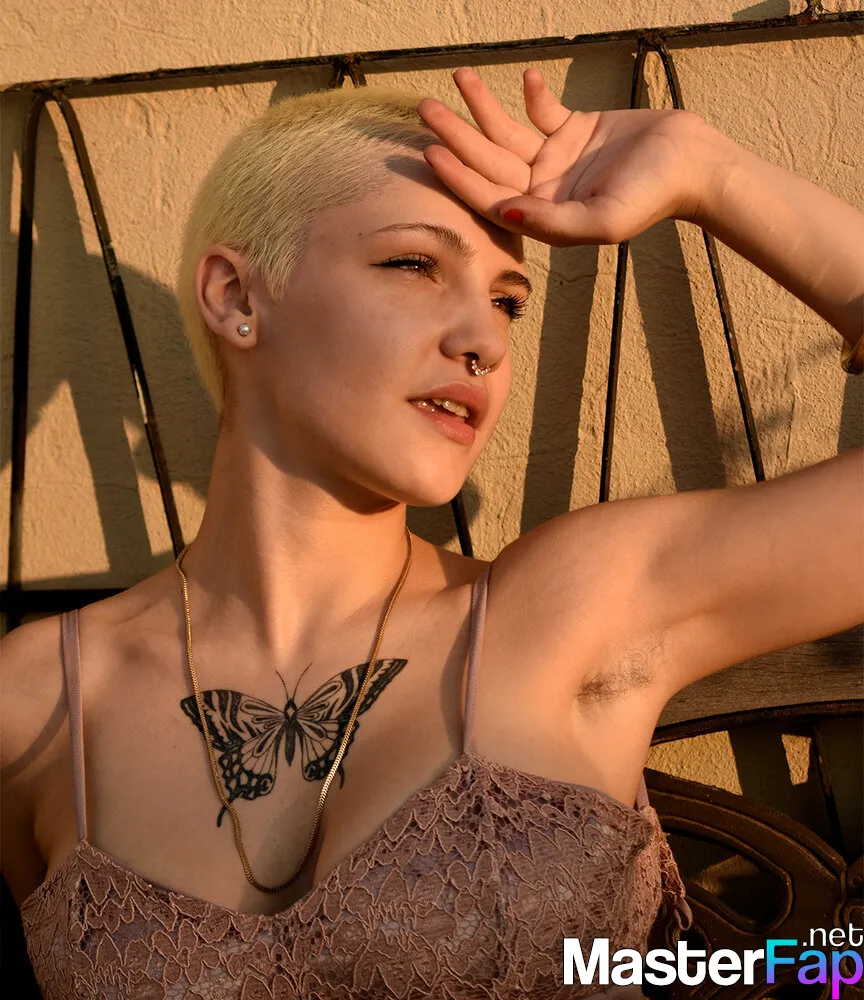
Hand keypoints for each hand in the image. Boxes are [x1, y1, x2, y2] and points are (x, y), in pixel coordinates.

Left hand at [417, 66, 711, 246]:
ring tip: (458, 77)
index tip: (430, 153)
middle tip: (425, 109)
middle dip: (457, 135)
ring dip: (482, 107)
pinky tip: (525, 81)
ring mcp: (556, 159)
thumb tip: (506, 210)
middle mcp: (543, 189)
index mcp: (544, 214)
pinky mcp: (573, 130)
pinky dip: (532, 96)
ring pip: (507, 132)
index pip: (489, 196)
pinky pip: (543, 111)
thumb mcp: (603, 219)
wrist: (693, 163)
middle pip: (489, 161)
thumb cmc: (652, 196)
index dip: (458, 177)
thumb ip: (553, 222)